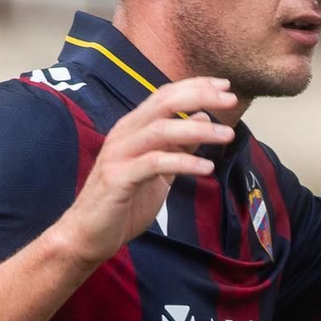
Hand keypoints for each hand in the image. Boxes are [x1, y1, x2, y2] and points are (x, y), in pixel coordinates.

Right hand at [51, 77, 242, 267]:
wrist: (89, 234)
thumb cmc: (124, 202)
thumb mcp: (160, 170)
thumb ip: (179, 145)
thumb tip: (204, 118)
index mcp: (133, 128)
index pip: (165, 95)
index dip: (196, 86)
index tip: (226, 86)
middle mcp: (124, 134)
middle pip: (164, 103)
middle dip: (200, 97)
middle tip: (231, 99)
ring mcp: (119, 155)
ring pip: (160, 130)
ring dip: (198, 130)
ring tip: (228, 135)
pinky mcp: (118, 179)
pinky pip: (154, 163)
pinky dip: (183, 162)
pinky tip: (206, 168)